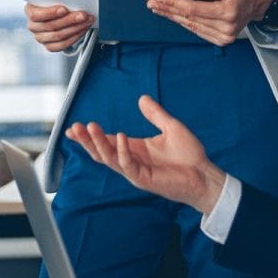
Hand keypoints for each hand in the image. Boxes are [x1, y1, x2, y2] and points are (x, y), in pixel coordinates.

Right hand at [25, 2, 92, 52]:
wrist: (56, 13)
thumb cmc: (55, 2)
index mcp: (30, 11)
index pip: (36, 15)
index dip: (50, 13)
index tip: (64, 9)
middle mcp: (33, 26)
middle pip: (51, 26)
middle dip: (70, 20)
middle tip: (83, 15)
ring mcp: (40, 38)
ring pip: (58, 36)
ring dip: (76, 28)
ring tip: (87, 21)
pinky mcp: (49, 46)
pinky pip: (62, 45)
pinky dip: (75, 37)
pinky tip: (83, 29)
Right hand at [66, 94, 228, 212]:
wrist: (204, 174)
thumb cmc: (190, 155)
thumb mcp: (171, 128)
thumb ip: (155, 115)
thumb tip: (142, 98)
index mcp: (135, 149)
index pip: (107, 142)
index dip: (91, 135)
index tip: (75, 126)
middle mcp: (132, 160)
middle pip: (101, 152)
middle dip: (87, 140)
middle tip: (74, 127)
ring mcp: (136, 171)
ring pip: (108, 158)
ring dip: (98, 143)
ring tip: (89, 128)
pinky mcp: (143, 179)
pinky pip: (127, 165)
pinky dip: (121, 151)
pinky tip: (120, 137)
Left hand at [147, 0, 274, 46]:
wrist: (257, 2)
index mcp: (230, 12)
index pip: (195, 9)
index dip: (175, 3)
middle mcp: (227, 28)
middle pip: (189, 18)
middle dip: (168, 9)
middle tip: (152, 2)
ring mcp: (224, 37)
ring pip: (190, 26)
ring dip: (172, 16)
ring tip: (157, 7)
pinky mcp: (220, 40)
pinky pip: (196, 30)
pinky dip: (182, 22)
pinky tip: (171, 14)